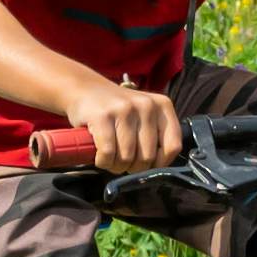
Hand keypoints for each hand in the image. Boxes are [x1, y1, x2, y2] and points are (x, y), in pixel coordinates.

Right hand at [62, 78, 186, 172]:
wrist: (83, 88)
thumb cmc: (116, 109)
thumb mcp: (144, 115)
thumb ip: (156, 136)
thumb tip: (159, 168)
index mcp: (162, 106)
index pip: (173, 146)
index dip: (160, 163)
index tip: (147, 165)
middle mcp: (146, 105)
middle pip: (147, 157)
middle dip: (132, 167)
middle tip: (122, 161)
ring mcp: (124, 109)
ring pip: (127, 158)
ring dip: (115, 165)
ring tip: (110, 156)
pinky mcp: (102, 116)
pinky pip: (108, 154)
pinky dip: (102, 161)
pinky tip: (99, 154)